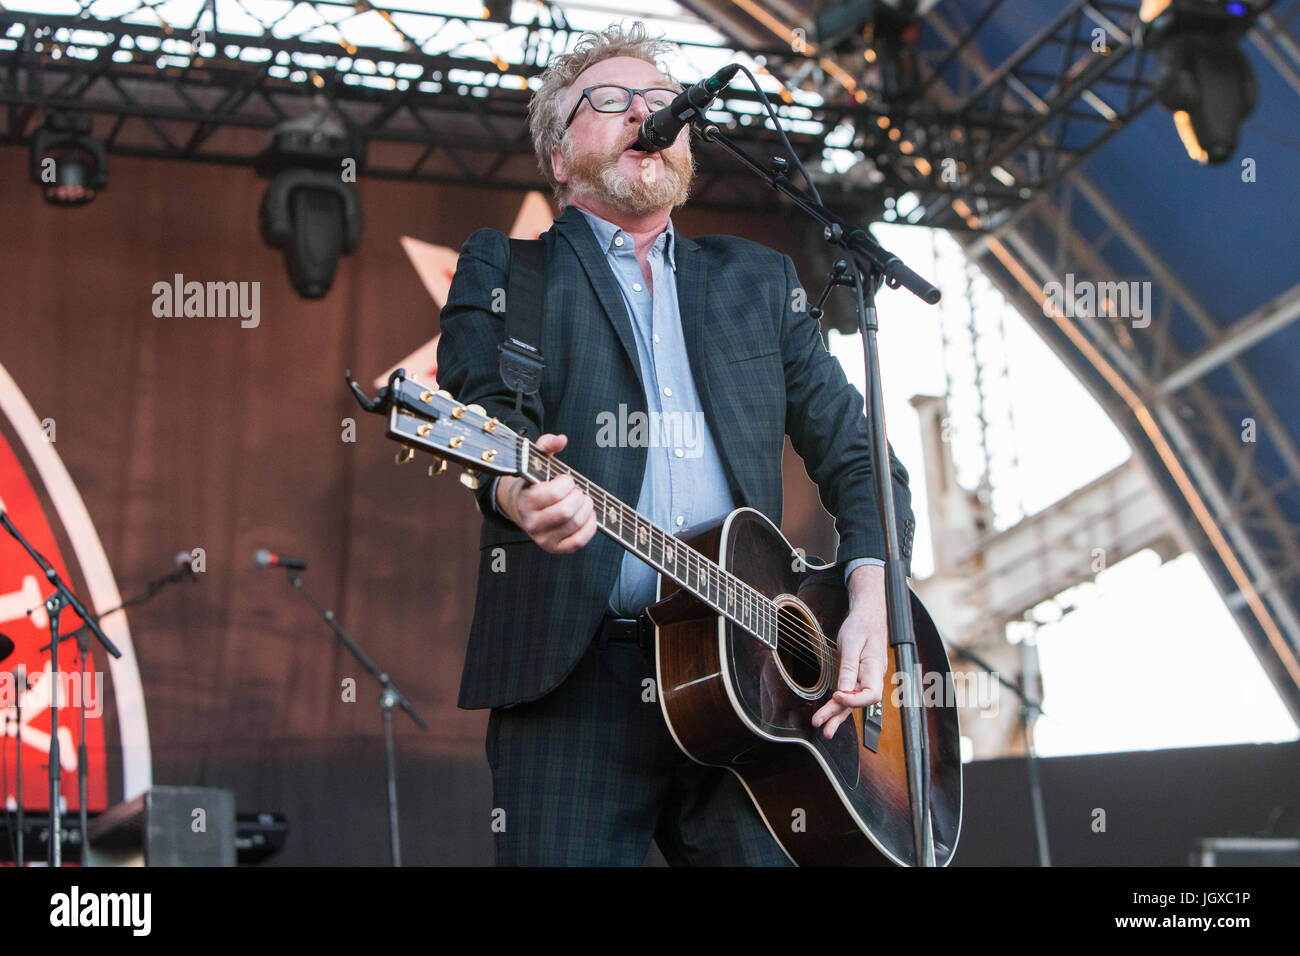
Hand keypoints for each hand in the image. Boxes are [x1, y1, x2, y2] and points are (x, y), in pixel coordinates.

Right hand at [495, 433, 597, 553]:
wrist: (524, 508)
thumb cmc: (535, 482)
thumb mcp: (537, 461)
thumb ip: (547, 445)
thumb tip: (561, 439)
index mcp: (525, 501)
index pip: (552, 494)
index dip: (566, 484)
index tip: (566, 479)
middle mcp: (531, 523)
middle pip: (566, 512)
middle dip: (579, 497)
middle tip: (577, 491)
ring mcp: (543, 539)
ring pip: (574, 524)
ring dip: (586, 508)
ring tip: (583, 500)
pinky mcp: (555, 548)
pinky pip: (579, 541)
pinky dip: (590, 526)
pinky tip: (588, 514)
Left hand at [811, 564, 887, 740]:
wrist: (868, 615)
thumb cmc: (862, 626)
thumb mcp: (853, 643)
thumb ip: (850, 668)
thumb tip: (844, 690)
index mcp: (876, 669)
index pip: (870, 694)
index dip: (854, 699)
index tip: (836, 696)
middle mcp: (873, 678)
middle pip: (858, 703)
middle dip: (839, 716)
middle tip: (824, 728)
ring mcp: (865, 679)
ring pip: (852, 701)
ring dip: (837, 715)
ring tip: (823, 728)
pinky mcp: (857, 677)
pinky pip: (848, 694)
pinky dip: (838, 705)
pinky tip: (829, 715)